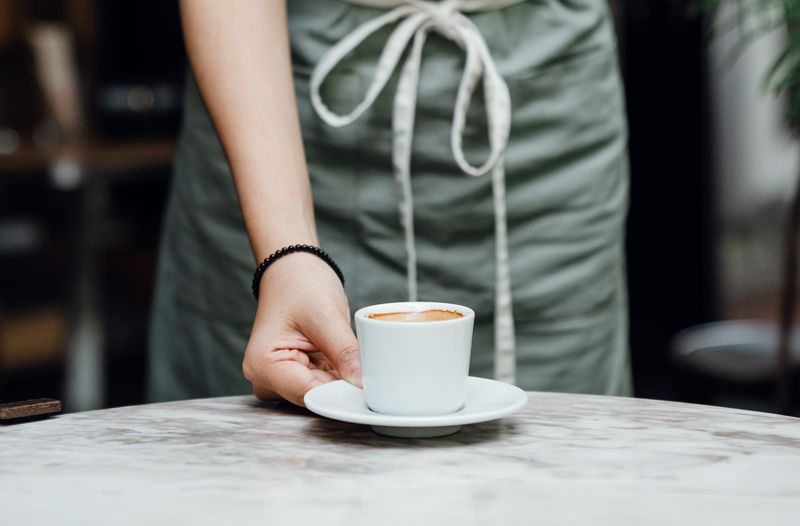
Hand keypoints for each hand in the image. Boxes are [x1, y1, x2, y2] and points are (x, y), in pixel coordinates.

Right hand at [242, 253, 360, 405]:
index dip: (340, 396)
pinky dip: (338, 376)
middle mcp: (266, 378)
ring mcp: (280, 378)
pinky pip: (322, 384)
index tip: (368, 392)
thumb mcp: (325, 316)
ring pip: (321, 394)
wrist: (293, 270)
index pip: (308, 395)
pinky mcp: (295, 374)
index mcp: (263, 365)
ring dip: (341, 381)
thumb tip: (361, 384)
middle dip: (342, 389)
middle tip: (371, 375)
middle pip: (314, 398)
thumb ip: (344, 352)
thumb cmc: (300, 284)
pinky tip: (348, 360)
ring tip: (355, 358)